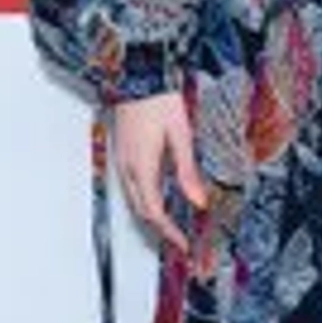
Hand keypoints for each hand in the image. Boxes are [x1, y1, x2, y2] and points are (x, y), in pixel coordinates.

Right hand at [111, 91, 207, 253]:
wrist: (137, 78)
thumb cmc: (159, 101)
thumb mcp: (181, 136)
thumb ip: (187, 171)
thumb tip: (198, 200)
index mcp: (142, 166)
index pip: (154, 211)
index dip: (169, 232)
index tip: (183, 244)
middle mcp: (128, 168)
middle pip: (142, 210)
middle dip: (161, 229)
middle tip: (180, 240)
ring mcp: (122, 161)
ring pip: (135, 200)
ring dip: (152, 216)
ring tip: (172, 225)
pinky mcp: (123, 154)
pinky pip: (132, 187)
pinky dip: (146, 200)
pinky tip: (160, 199)